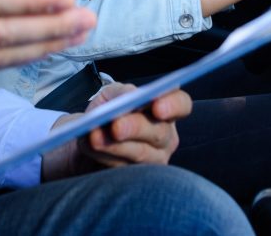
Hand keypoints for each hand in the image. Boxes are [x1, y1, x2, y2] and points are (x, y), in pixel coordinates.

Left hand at [42, 83, 190, 180]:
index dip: (173, 105)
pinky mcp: (138, 178)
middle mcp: (165, 135)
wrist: (89, 136)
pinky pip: (123, 169)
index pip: (181, 105)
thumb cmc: (107, 110)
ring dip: (115, 146)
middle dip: (136, 128)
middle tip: (116, 126)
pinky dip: (103, 156)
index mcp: (164, 108)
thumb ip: (121, 93)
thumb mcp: (111, 95)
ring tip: (94, 138)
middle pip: (160, 132)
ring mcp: (155, 159)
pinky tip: (90, 147)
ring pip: (140, 154)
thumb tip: (128, 97)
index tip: (157, 107)